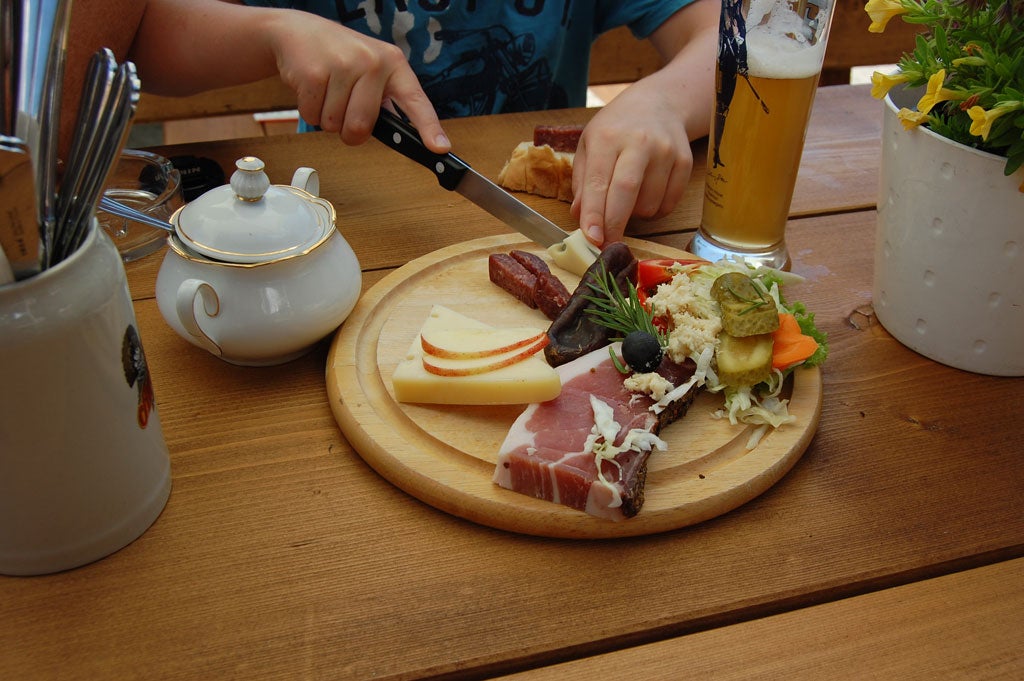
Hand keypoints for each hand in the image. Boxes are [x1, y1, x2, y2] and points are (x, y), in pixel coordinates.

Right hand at [267, 11, 449, 152]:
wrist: (299, 32)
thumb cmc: (340, 58)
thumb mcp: (371, 72)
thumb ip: (387, 103)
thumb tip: (404, 138)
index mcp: (394, 65)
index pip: (416, 102)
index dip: (429, 128)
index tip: (440, 148)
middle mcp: (373, 62)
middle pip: (362, 127)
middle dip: (348, 131)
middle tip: (344, 108)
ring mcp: (343, 65)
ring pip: (335, 125)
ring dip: (327, 118)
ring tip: (328, 91)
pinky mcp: (315, 72)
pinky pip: (313, 116)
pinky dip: (310, 110)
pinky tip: (313, 88)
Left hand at [570, 77, 692, 245]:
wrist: (659, 104)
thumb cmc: (616, 128)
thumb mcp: (589, 146)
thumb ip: (583, 182)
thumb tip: (581, 217)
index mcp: (608, 137)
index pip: (599, 181)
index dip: (595, 214)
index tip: (592, 239)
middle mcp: (639, 142)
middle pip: (627, 193)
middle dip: (615, 225)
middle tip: (606, 245)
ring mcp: (666, 152)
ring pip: (649, 205)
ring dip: (634, 215)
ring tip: (628, 199)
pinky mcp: (685, 163)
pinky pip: (668, 205)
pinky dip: (654, 211)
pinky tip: (647, 195)